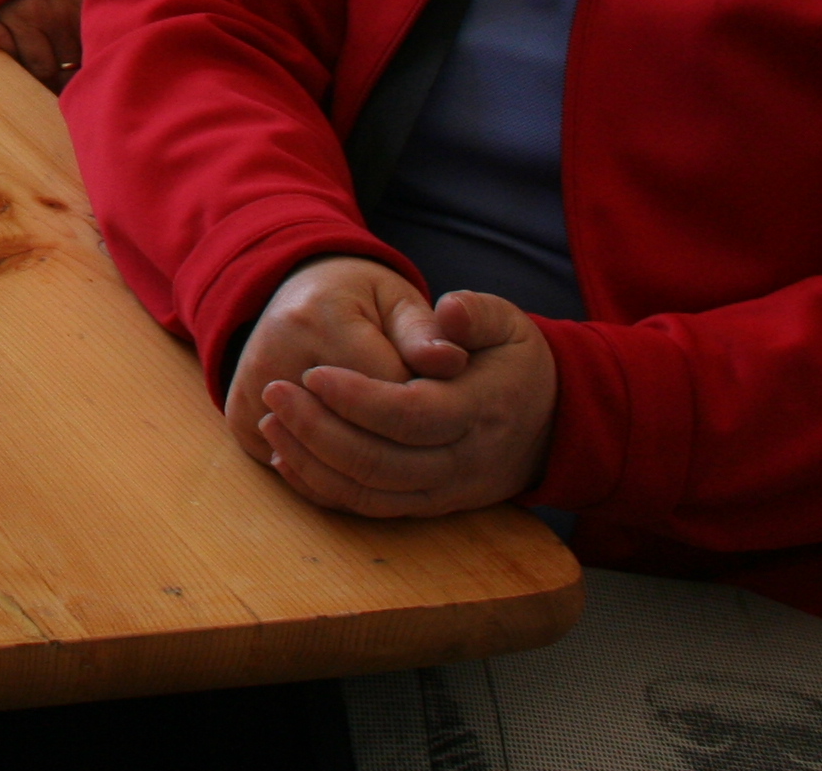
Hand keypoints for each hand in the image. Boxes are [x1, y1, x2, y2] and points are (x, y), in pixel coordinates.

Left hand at [229, 259, 557, 518]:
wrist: (551, 423)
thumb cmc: (515, 362)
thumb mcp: (508, 325)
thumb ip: (477, 313)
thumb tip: (448, 313)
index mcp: (479, 410)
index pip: (411, 415)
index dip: (357, 398)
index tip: (313, 373)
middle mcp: (462, 461)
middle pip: (381, 463)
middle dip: (318, 431)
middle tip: (274, 393)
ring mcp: (445, 492)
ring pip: (370, 494)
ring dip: (312, 462)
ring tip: (270, 421)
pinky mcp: (429, 506)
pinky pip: (369, 508)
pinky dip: (324, 489)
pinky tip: (287, 457)